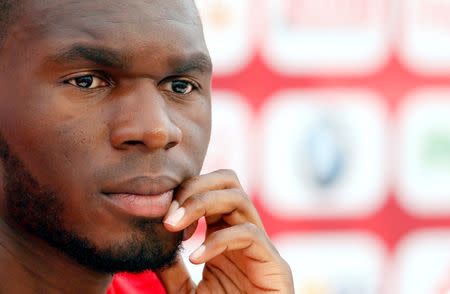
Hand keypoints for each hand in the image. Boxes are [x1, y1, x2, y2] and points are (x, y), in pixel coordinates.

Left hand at [156, 169, 293, 293]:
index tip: (162, 216)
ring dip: (202, 205)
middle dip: (195, 188)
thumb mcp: (187, 293)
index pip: (211, 189)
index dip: (185, 193)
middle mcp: (243, 233)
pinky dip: (218, 240)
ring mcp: (261, 246)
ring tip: (175, 228)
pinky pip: (249, 235)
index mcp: (225, 234)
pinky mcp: (274, 264)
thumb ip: (173, 270)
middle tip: (169, 215)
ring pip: (239, 198)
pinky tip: (195, 257)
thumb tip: (153, 247)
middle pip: (228, 181)